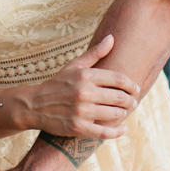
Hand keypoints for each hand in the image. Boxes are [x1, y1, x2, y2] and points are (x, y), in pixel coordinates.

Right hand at [19, 35, 138, 138]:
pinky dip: (117, 132)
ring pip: (114, 114)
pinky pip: (104, 132)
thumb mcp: (74, 65)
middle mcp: (84, 93)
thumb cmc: (58, 83)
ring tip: (125, 112)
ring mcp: (81, 111)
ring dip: (124, 114)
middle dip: (131, 100)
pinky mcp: (78, 128)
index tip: (135, 89)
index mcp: (85, 76)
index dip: (131, 85)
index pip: (118, 79)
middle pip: (119, 97)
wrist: (34, 105)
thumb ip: (95, 53)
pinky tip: (123, 129)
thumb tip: (112, 38)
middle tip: (133, 102)